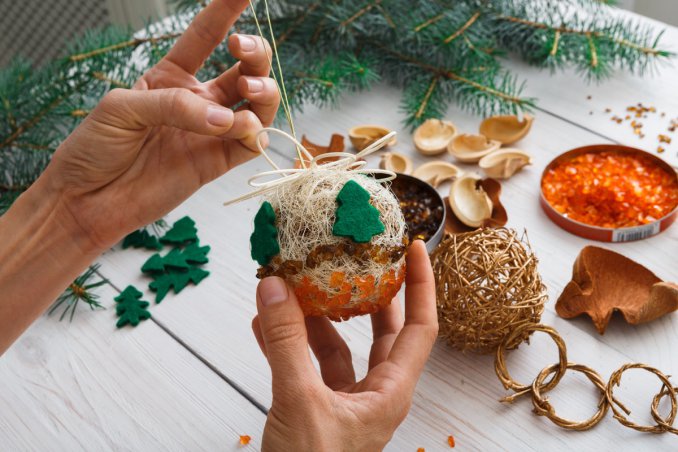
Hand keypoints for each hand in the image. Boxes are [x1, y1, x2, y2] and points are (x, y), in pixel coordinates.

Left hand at [39, 0, 278, 250]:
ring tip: (249, 92)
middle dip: (254, 54)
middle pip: (243, 69)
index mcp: (169, 78)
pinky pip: (249, 144)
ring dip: (263, 92)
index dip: (226, 12)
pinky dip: (255, 134)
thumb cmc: (94, 149)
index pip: (204, 38)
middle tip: (242, 51)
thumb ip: (173, 105)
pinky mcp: (216, 164)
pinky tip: (244, 130)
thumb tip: (225, 118)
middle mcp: (197, 102)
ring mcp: (210, 133)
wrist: (86, 201)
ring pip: (256, 105)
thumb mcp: (121, 109)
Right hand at [251, 241, 437, 450]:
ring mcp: (343, 400)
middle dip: (365, 291)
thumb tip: (276, 286)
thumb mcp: (300, 402)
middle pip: (380, 329)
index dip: (422, 284)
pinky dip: (286, 342)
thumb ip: (286, 344)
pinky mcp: (314, 408)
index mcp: (391, 391)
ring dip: (314, 315)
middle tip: (353, 256)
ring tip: (294, 283)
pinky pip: (304, 365)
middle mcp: (373, 392)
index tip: (412, 248)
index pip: (420, 326)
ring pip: (335, 345)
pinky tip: (263, 322)